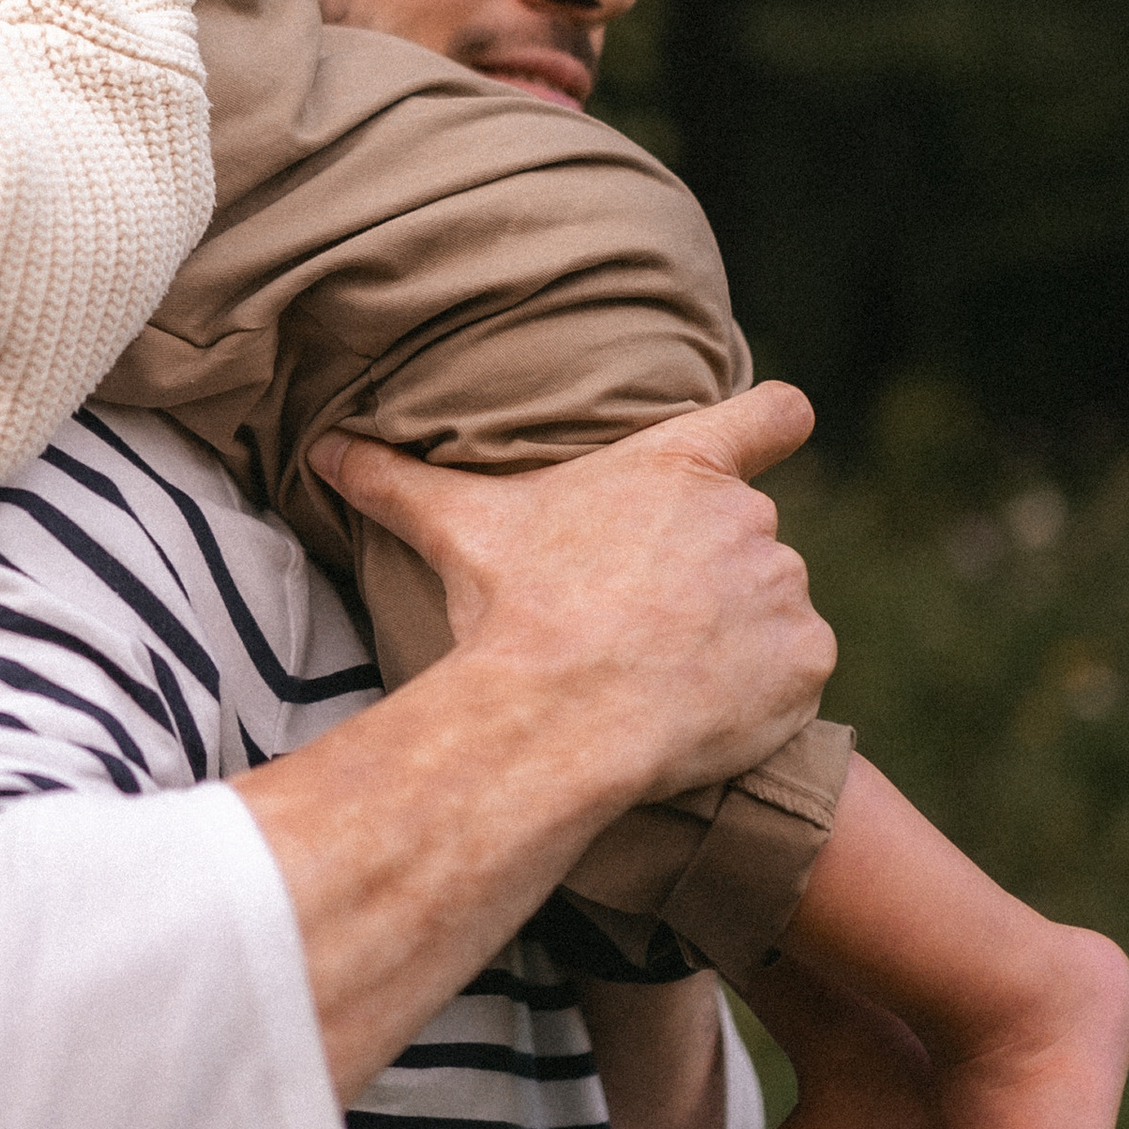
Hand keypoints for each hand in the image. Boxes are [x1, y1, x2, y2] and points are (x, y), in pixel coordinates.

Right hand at [309, 382, 834, 809]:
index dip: (778, 422)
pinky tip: (703, 708)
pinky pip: (794, 670)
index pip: (772, 412)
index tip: (779, 432)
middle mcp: (748, 514)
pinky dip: (763, 690)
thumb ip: (396, 480)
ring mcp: (784, 588)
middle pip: (745, 535)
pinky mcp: (806, 660)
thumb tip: (322, 447)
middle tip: (641, 619)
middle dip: (708, 572)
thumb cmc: (513, 609)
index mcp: (680, 465)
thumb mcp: (459, 528)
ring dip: (737, 633)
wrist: (560, 715)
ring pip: (770, 605)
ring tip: (665, 670)